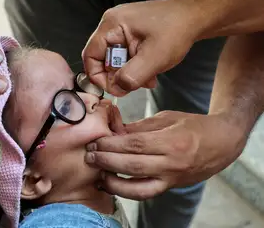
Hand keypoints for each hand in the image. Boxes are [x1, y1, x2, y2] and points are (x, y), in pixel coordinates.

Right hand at [82, 0, 203, 95]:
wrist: (196, 17)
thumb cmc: (177, 29)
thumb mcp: (154, 57)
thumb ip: (131, 76)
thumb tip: (116, 88)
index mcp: (112, 25)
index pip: (90, 55)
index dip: (98, 76)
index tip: (115, 88)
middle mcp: (113, 25)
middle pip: (103, 60)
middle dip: (119, 76)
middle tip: (135, 83)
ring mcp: (122, 30)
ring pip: (116, 61)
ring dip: (130, 74)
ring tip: (148, 77)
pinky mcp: (131, 35)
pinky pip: (125, 56)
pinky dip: (135, 68)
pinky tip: (150, 70)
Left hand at [85, 111, 246, 199]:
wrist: (222, 144)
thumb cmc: (194, 126)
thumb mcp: (166, 118)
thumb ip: (138, 127)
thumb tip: (112, 131)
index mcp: (172, 141)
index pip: (135, 144)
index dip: (111, 144)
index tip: (95, 141)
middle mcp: (173, 163)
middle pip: (132, 166)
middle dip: (106, 161)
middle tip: (89, 156)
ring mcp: (172, 178)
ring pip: (138, 188)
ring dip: (113, 182)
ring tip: (97, 173)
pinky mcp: (171, 187)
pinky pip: (146, 193)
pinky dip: (126, 191)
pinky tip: (112, 183)